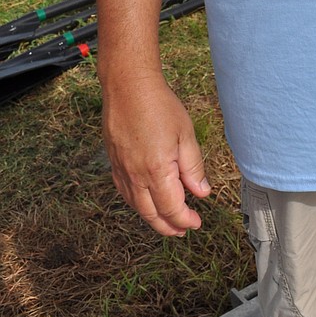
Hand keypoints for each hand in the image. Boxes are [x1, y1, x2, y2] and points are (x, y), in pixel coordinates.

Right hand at [102, 74, 210, 235]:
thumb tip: (202, 193)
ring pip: (136, 206)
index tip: (195, 222)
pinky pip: (125, 192)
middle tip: (182, 230)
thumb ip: (193, 168)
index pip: (171, 208)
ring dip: (152, 218)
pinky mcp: (113, 163)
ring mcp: (121, 170)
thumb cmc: (159, 106)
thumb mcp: (186, 135)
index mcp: (157, 171)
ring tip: (166, 221)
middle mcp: (135, 176)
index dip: (184, 220)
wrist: (128, 86)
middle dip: (168, 226)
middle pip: (151, 214)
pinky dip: (137, 203)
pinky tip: (145, 201)